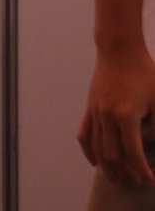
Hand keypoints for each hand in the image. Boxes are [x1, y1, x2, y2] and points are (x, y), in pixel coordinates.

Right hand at [79, 49, 154, 185]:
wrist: (119, 51)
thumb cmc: (144, 73)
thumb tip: (154, 145)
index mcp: (126, 115)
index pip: (133, 153)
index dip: (142, 171)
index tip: (150, 182)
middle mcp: (107, 116)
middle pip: (112, 156)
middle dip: (125, 174)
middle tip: (137, 183)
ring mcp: (95, 112)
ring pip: (97, 148)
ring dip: (107, 168)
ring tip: (118, 180)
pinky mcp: (89, 108)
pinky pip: (85, 135)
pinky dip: (88, 152)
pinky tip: (96, 163)